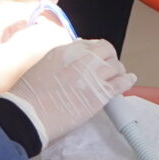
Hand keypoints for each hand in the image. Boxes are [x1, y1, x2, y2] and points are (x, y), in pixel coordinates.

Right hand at [3, 39, 134, 144]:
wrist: (30, 115)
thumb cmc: (29, 96)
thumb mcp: (41, 68)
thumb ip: (58, 62)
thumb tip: (69, 64)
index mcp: (64, 51)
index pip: (89, 44)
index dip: (95, 51)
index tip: (95, 58)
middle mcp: (81, 59)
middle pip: (106, 50)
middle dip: (109, 58)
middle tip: (107, 67)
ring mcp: (93, 76)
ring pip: (116, 66)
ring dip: (117, 71)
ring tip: (117, 76)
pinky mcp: (100, 94)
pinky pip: (121, 83)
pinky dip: (127, 81)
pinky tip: (129, 81)